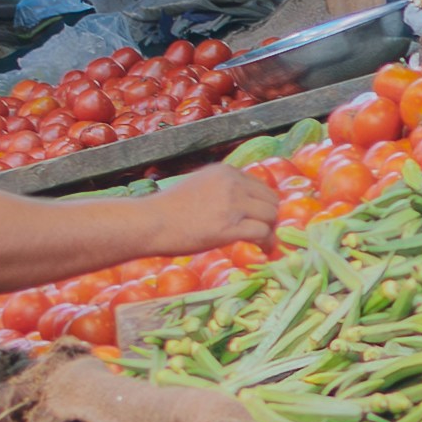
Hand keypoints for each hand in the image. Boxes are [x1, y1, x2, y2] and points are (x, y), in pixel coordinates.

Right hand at [139, 165, 279, 255]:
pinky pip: (263, 233)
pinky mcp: (230, 227)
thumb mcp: (198, 186)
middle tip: (265, 231)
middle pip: (270, 200)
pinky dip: (268, 243)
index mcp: (225, 172)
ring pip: (271, 216)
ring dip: (270, 230)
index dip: (262, 204)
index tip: (261, 217)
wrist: (151, 222)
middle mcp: (232, 184)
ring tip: (265, 242)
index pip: (259, 186)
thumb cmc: (167, 209)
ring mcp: (232, 205)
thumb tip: (238, 204)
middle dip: (270, 217)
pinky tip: (264, 250)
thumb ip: (220, 189)